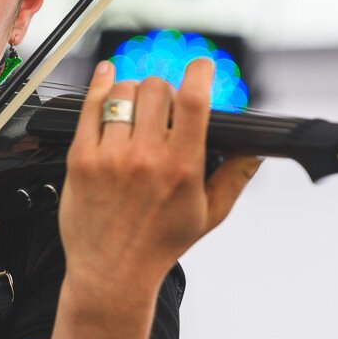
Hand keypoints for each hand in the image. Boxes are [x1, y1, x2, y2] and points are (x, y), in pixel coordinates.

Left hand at [58, 59, 259, 299]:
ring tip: (137, 107)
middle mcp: (146, 158)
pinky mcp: (81, 159)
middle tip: (165, 104)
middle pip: (157, 88)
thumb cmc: (160, 245)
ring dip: (134, 91)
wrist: (112, 272)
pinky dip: (100, 86)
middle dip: (165, 89)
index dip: (200, 72)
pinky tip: (107, 78)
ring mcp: (110, 157)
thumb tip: (256, 152)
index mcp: (182, 167)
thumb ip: (235, 178)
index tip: (201, 66)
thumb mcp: (208, 215)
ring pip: (123, 93)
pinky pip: (89, 108)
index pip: (194, 100)